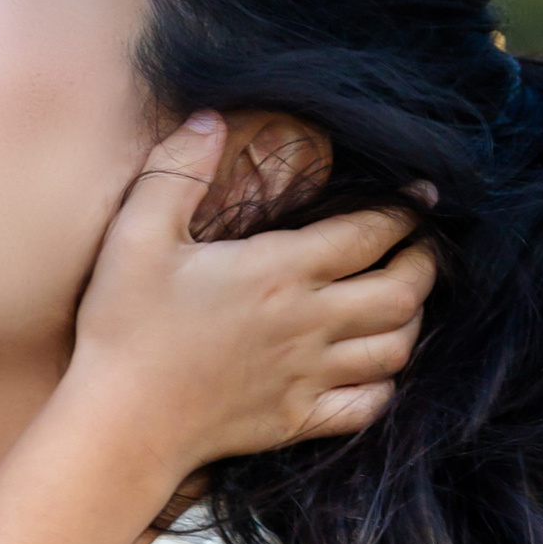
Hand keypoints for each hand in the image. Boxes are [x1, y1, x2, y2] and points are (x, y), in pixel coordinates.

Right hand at [68, 113, 434, 465]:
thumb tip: (211, 119)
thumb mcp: (137, 235)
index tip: (421, 196)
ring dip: (411, 321)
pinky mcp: (296, 420)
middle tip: (420, 248)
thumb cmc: (124, 327)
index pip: (370, 232)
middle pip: (403, 291)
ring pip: (395, 348)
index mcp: (280, 269)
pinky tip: (374, 371)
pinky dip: (384, 386)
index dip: (405, 210)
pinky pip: (367, 407)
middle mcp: (308, 322)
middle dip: (423, 263)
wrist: (119, 424)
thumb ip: (177, 171)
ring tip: (404, 302)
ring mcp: (307, 376)